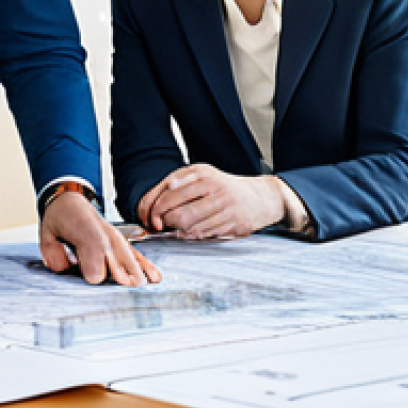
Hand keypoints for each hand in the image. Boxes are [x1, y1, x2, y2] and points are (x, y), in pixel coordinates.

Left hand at [39, 192, 160, 286]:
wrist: (69, 200)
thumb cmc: (58, 219)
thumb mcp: (48, 232)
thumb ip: (55, 252)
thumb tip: (67, 270)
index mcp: (80, 225)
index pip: (91, 244)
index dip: (93, 262)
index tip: (95, 278)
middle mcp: (100, 231)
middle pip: (112, 251)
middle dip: (117, 269)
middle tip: (125, 285)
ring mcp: (113, 236)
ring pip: (126, 252)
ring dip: (135, 268)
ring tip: (144, 284)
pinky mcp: (120, 242)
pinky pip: (135, 254)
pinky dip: (145, 265)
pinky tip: (155, 277)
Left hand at [138, 165, 285, 238]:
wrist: (260, 197)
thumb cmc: (223, 189)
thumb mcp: (200, 178)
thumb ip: (176, 186)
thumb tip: (149, 205)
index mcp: (200, 172)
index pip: (166, 189)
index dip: (152, 206)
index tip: (147, 216)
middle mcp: (212, 185)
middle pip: (175, 209)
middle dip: (161, 221)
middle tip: (158, 225)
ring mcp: (223, 204)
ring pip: (188, 224)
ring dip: (176, 230)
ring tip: (175, 228)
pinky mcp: (232, 221)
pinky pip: (203, 233)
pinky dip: (191, 235)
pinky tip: (191, 232)